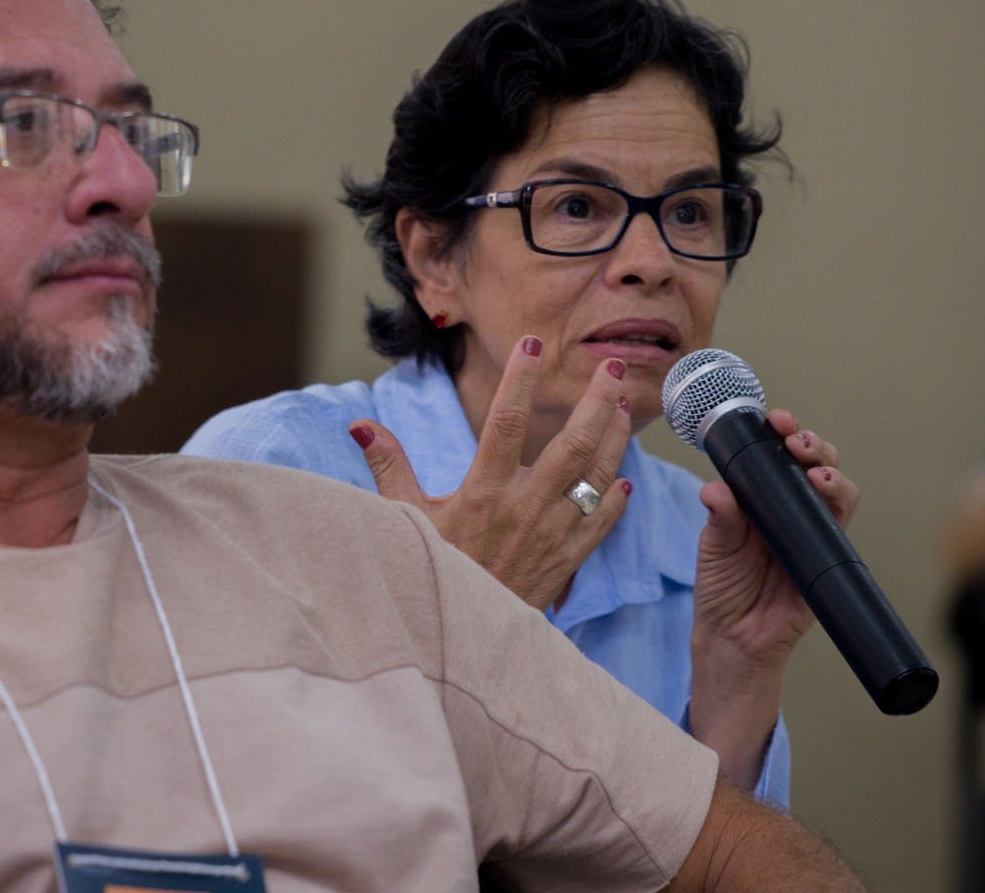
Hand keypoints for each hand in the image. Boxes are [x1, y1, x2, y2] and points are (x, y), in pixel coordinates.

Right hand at [348, 336, 633, 608]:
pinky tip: (621, 476)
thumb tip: (360, 425)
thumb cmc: (429, 572)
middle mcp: (524, 509)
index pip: (505, 423)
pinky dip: (614, 499)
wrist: (460, 639)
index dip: (520, 380)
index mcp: (483, 492)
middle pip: (572, 444)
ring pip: (596, 477)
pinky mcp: (567, 562)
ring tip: (624, 405)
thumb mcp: (402, 519)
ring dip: (613, 438)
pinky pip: (601, 524)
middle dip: (596, 401)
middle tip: (613, 366)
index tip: (533, 344)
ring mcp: (551, 535)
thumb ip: (389, 466)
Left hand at [688, 409, 856, 788]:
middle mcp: (789, 509)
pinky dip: (838, 504)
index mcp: (760, 498)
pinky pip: (840, 525)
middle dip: (810, 443)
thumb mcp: (713, 547)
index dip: (779, 433)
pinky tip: (826, 493)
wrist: (735, 638)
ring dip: (829, 470)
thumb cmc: (722, 587)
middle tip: (793, 437)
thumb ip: (720, 518)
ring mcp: (812, 530)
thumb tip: (716, 491)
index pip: (777, 456)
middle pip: (813, 463)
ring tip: (813, 468)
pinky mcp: (828, 556)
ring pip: (835, 489)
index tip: (773, 419)